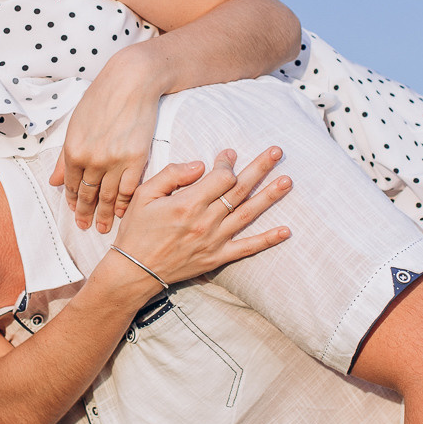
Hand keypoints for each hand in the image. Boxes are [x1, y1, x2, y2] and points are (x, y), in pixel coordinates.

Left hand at [49, 50, 164, 232]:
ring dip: (104, 214)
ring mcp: (114, 161)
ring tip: (103, 228)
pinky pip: (128, 189)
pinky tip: (121, 212)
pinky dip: (124, 203)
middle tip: (86, 228)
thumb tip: (55, 181)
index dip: (72, 201)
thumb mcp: (75, 124)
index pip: (71, 184)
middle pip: (87, 195)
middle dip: (85, 213)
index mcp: (73, 150)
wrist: (131, 82)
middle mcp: (91, 159)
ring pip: (107, 196)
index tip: (74, 211)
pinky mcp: (136, 159)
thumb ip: (65, 156)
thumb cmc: (101, 98)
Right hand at [109, 146, 290, 285]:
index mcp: (187, 203)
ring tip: (287, 181)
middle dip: (260, 168)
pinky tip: (285, 230)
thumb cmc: (136, 231)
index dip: (227, 163)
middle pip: (239, 189)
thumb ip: (172, 175)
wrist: (135, 271)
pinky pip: (247, 248)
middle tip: (277, 152)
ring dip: (269, 196)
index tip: (229, 155)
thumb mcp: (144, 195)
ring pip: (248, 214)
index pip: (220, 177)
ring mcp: (214, 240)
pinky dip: (267, 240)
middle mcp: (205, 221)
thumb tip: (200, 165)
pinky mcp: (217, 257)